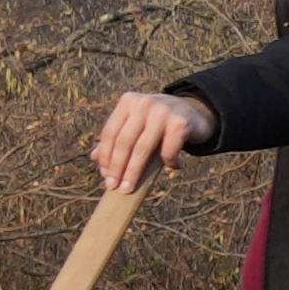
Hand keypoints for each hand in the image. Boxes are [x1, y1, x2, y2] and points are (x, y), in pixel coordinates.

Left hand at [88, 89, 216, 195]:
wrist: (194, 111)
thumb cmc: (159, 122)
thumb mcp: (136, 124)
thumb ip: (117, 137)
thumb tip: (94, 158)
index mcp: (128, 102)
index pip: (110, 132)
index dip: (106, 156)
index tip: (105, 176)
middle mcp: (144, 103)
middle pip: (124, 141)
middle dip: (117, 167)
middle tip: (114, 187)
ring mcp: (163, 111)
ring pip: (142, 148)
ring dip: (134, 171)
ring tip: (130, 187)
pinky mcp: (180, 123)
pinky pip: (168, 150)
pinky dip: (169, 162)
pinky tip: (173, 167)